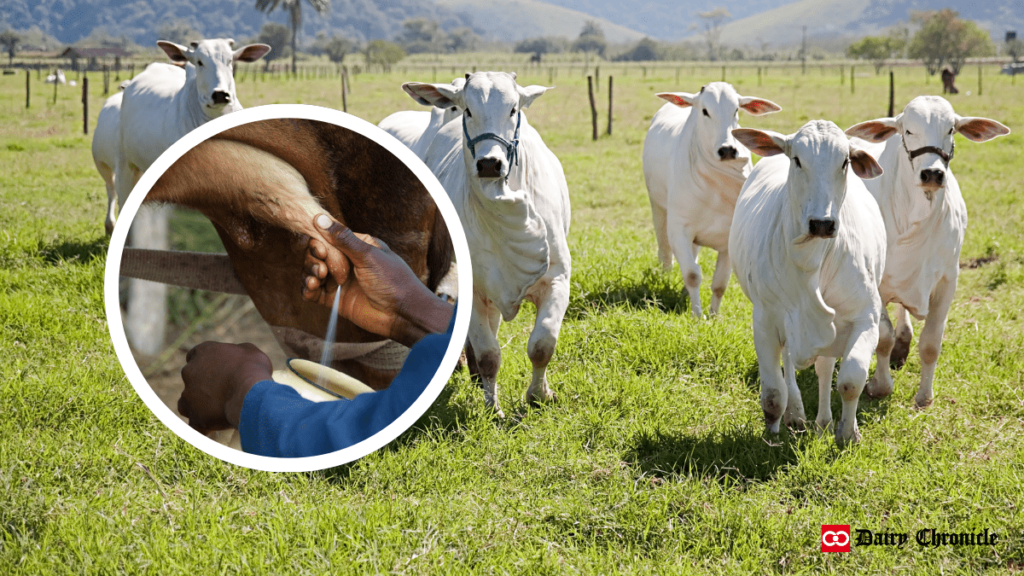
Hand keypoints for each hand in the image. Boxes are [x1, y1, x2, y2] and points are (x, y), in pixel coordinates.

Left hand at [178, 342, 272, 432]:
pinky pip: (195, 425)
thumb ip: (239, 353)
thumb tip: (240, 359)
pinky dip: (202, 427)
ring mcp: (189, 396)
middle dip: (202, 384)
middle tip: (221, 390)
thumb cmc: (253, 369)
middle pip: (191, 378)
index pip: (195, 355)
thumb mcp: (251, 352)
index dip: (205, 363)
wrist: (251, 394)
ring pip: (187, 402)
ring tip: (216, 411)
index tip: (215, 369)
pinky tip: (213, 430)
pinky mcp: (194, 417)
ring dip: (198, 405)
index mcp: (203, 352)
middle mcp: (190, 371)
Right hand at [301, 214, 452, 345]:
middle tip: (322, 268)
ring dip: (308, 272)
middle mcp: (346, 261)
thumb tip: (320, 218)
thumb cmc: (393, 280)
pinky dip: (307, 289)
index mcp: (356, 246)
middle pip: (316, 254)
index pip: (328, 237)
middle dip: (312, 259)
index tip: (320, 249)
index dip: (318, 241)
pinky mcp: (335, 299)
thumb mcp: (369, 255)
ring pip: (312, 271)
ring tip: (317, 279)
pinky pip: (313, 292)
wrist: (402, 314)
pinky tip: (311, 288)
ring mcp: (340, 280)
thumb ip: (343, 239)